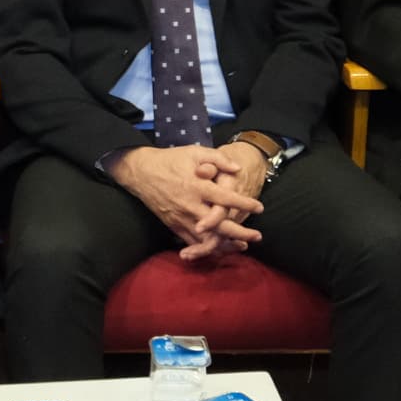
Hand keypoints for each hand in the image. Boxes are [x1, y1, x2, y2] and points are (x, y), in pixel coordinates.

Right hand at [105, 143, 261, 259]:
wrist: (141, 172)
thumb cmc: (171, 160)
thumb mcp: (194, 151)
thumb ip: (217, 159)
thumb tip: (237, 168)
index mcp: (197, 186)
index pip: (226, 199)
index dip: (244, 203)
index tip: (260, 207)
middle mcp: (190, 205)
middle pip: (219, 225)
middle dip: (240, 233)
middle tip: (258, 236)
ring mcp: (181, 218)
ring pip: (207, 238)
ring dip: (226, 245)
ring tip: (243, 246)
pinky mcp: (173, 225)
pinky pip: (192, 242)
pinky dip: (207, 248)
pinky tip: (220, 249)